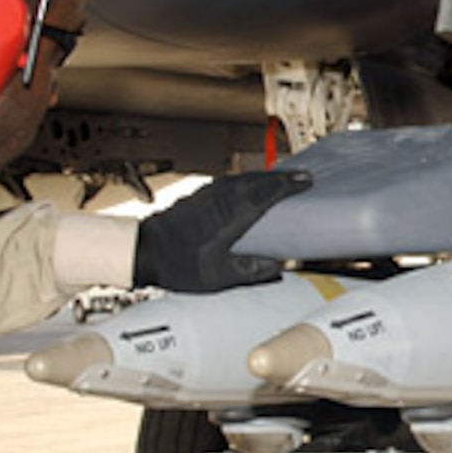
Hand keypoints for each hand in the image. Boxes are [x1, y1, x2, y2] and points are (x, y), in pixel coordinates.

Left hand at [132, 169, 311, 291]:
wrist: (145, 251)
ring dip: (265, 177)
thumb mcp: (217, 277)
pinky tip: (250, 186)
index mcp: (230, 217)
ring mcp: (209, 195)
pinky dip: (247, 180)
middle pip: (258, 181)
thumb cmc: (178, 264)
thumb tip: (276, 266)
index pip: (266, 194)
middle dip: (282, 177)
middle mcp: (221, 200)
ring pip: (244, 178)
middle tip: (302, 176)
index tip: (306, 180)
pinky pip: (231, 181)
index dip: (288, 185)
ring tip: (281, 179)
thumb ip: (249, 271)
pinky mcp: (200, 195)